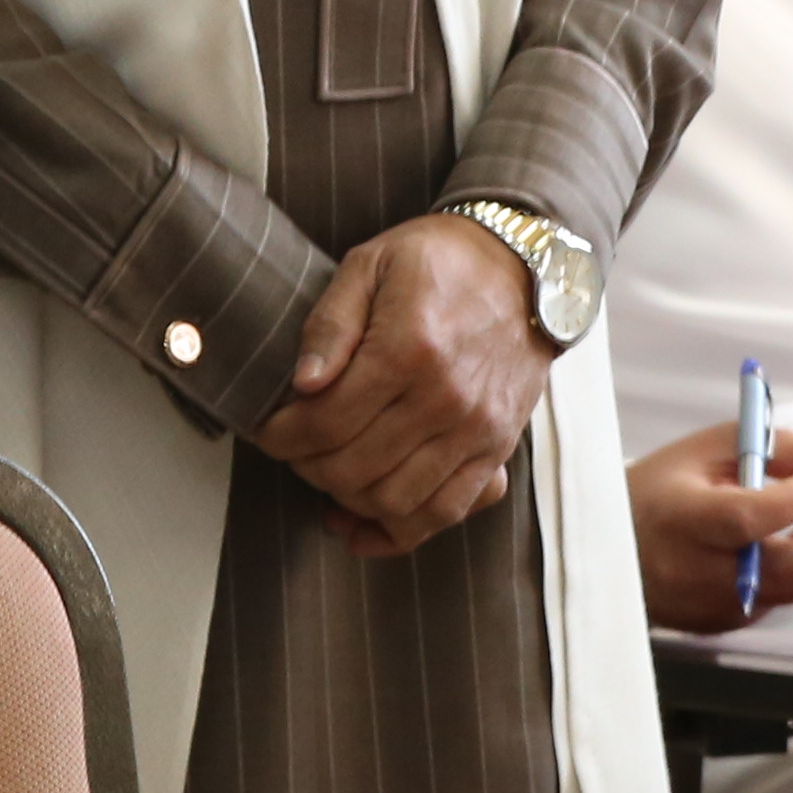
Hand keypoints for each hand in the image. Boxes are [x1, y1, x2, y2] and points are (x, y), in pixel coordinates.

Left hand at [259, 213, 551, 555]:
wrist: (524, 266)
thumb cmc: (439, 262)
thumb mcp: (371, 265)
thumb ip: (331, 324)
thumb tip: (302, 384)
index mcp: (408, 349)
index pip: (325, 422)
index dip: (282, 437)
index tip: (267, 432)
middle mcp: (445, 400)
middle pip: (353, 470)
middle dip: (307, 467)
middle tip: (294, 449)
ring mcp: (476, 431)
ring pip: (395, 502)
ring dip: (348, 500)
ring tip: (328, 474)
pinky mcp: (496, 449)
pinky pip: (446, 512)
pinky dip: (399, 530)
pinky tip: (364, 523)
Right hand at [631, 427, 792, 630]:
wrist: (612, 553)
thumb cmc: (662, 490)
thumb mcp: (709, 448)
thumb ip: (778, 452)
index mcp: (684, 521)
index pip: (745, 519)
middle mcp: (701, 574)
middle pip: (788, 569)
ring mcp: (718, 608)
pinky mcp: (732, 624)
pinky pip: (788, 596)